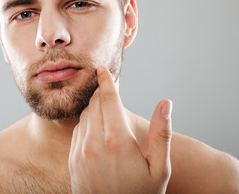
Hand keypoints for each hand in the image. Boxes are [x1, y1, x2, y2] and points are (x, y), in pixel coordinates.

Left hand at [68, 66, 171, 193]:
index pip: (108, 99)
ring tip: (107, 112)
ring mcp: (80, 151)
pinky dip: (87, 123)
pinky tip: (98, 131)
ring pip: (84, 116)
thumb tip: (166, 103)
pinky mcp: (73, 160)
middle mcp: (94, 142)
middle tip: (109, 90)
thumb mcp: (160, 168)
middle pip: (94, 103)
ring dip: (94, 108)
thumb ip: (162, 133)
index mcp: (117, 140)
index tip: (102, 69)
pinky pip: (77, 131)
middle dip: (102, 93)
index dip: (105, 81)